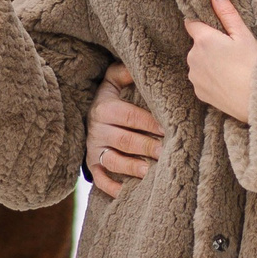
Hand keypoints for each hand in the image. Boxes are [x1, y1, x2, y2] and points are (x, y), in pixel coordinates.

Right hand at [85, 64, 163, 197]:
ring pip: (113, 161)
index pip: (130, 116)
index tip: (170, 128)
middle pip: (125, 140)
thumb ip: (125, 72)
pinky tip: (127, 192)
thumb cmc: (110, 99)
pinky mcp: (93, 165)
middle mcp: (97, 130)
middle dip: (147, 146)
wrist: (86, 117)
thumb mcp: (113, 81)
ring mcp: (94, 149)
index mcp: (105, 108)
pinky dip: (112, 187)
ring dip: (131, 167)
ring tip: (150, 172)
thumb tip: (142, 65)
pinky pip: (100, 179)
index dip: (150, 122)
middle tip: (167, 152)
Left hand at [183, 0, 256, 123]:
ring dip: (208, 62)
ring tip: (229, 68)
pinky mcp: (198, 92)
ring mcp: (194, 76)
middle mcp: (193, 57)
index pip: (192, 23)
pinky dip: (210, 78)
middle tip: (230, 52)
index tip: (214, 28)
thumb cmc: (253, 64)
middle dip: (209, 45)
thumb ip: (227, 13)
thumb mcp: (243, 35)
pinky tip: (226, 81)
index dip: (202, 23)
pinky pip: (200, 79)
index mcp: (204, 40)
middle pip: (197, 44)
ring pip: (198, 62)